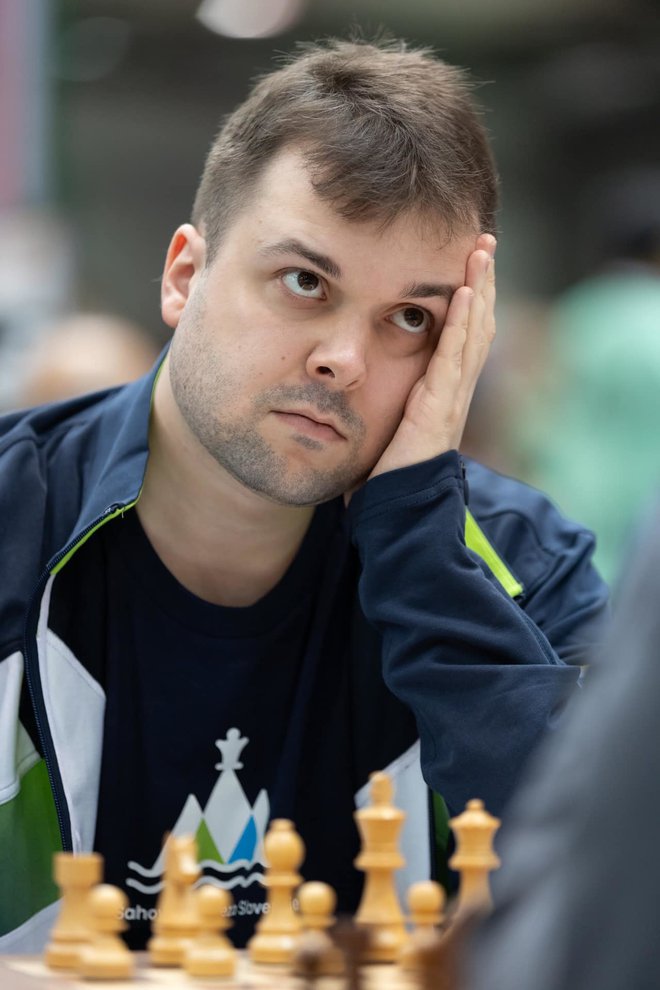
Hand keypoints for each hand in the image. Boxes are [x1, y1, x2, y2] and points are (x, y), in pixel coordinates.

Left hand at [369, 233, 496, 479]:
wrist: (395, 514)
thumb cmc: (383, 476)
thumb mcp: (384, 426)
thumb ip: (383, 402)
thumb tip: (353, 378)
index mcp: (441, 393)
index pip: (462, 336)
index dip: (469, 299)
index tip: (468, 263)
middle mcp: (453, 392)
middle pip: (476, 326)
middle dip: (482, 282)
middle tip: (485, 241)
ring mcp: (451, 399)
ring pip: (473, 334)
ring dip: (479, 290)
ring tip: (482, 251)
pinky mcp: (440, 409)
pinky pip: (454, 359)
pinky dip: (462, 325)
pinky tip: (465, 294)